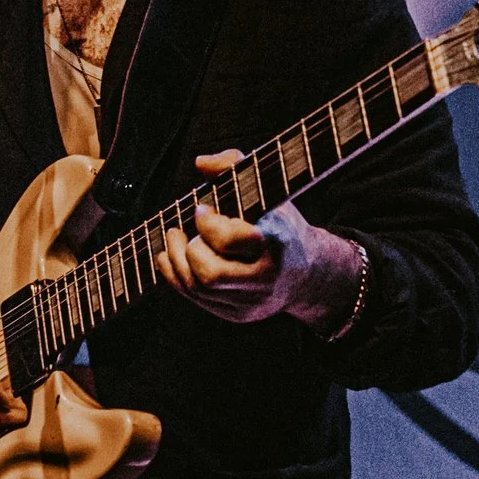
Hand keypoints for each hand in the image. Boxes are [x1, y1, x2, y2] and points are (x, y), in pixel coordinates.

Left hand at [158, 151, 364, 331]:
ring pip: (198, 289)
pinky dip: (176, 277)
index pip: (230, 241)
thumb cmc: (280, 226)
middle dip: (188, 250)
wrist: (308, 272)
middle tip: (183, 231)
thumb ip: (235, 166)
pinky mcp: (237, 315)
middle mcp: (265, 279)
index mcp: (276, 244)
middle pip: (211, 274)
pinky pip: (197, 300)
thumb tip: (201, 163)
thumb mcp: (268, 192)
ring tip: (173, 239)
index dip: (207, 225)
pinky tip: (171, 258)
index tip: (201, 209)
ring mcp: (251, 303)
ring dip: (175, 262)